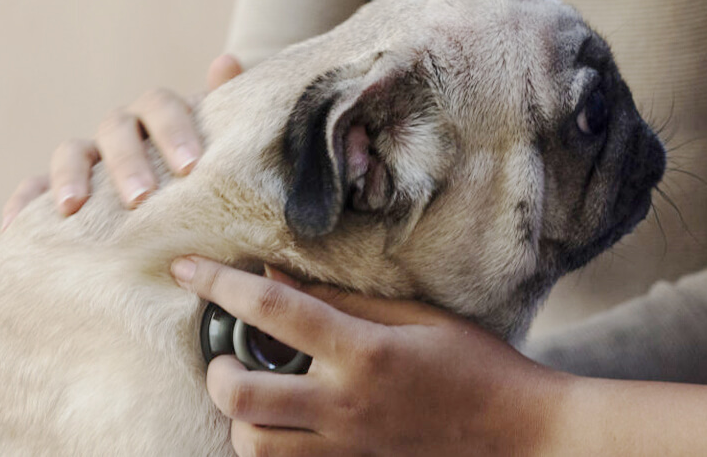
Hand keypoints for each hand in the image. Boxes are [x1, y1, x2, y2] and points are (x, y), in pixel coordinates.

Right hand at [0, 54, 245, 229]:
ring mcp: (88, 158)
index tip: (191, 167)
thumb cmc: (205, 178)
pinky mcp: (59, 189)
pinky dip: (23, 203)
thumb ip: (228, 113)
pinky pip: (33, 188)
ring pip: (71, 152)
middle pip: (116, 130)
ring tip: (71, 209)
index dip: (174, 131)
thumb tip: (226, 61)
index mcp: (160, 118)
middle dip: (126, 162)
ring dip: (69, 177)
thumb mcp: (221, 148)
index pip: (160, 107)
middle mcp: (121, 131)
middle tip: (140, 198)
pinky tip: (14, 228)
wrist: (181, 210)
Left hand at [169, 256, 571, 455]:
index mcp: (364, 353)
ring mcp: (346, 449)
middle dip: (217, 370)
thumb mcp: (416, 317)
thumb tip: (273, 274)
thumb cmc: (476, 367)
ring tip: (254, 393)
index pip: (272, 311)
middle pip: (241, 394)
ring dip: (239, 417)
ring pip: (253, 445)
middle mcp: (346, 405)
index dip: (220, 284)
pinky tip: (282, 423)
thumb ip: (340, 299)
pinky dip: (270, 446)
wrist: (520, 435)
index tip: (186, 268)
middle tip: (227, 355)